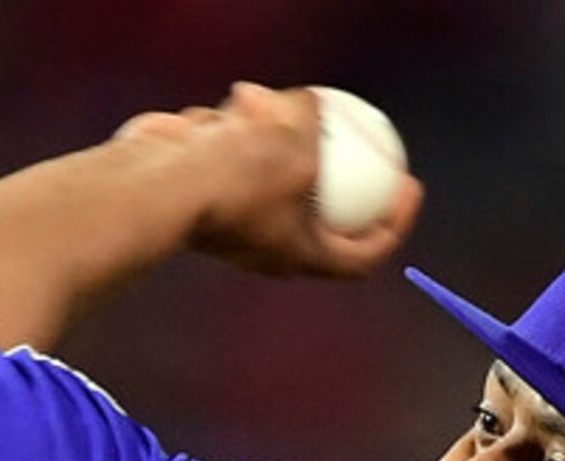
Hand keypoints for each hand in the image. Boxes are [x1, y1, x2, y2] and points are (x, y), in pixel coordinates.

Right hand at [112, 82, 421, 279]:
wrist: (155, 187)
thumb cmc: (234, 177)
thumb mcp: (295, 141)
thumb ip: (314, 122)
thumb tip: (317, 103)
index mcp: (302, 255)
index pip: (364, 252)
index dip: (395, 224)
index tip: (409, 186)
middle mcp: (270, 246)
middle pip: (319, 208)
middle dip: (331, 161)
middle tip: (351, 128)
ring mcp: (235, 221)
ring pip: (269, 170)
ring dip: (270, 129)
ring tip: (256, 100)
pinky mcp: (204, 195)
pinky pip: (232, 159)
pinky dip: (233, 132)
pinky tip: (220, 110)